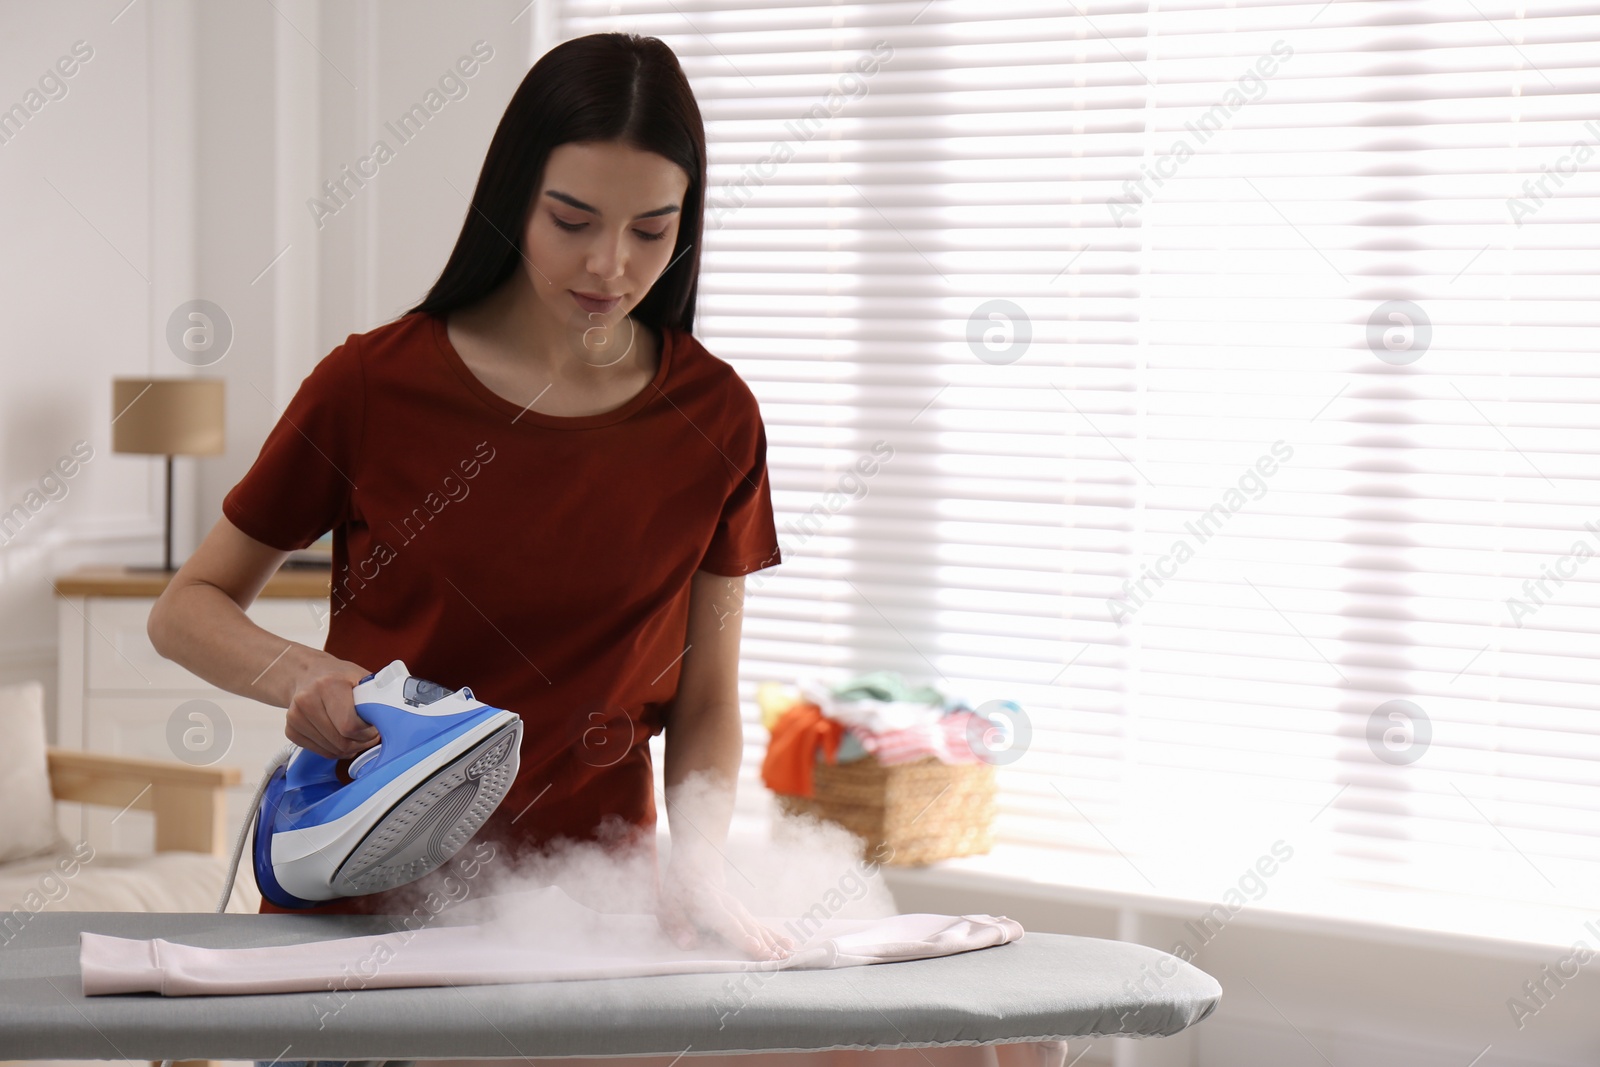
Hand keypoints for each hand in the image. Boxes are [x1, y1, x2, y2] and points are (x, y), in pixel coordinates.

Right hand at [284, 652, 376, 759]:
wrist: (305, 673)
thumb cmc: (338, 676)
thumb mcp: (360, 676)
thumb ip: (376, 694)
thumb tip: (396, 713)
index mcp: (328, 685)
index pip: (348, 725)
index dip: (367, 732)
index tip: (374, 727)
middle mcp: (307, 701)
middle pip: (340, 741)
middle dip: (361, 742)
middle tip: (369, 734)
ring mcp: (295, 717)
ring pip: (331, 750)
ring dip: (349, 748)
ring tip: (356, 735)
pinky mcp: (291, 730)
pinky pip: (320, 751)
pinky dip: (335, 749)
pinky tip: (340, 736)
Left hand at [656, 857, 795, 960]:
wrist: (697, 868)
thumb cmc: (679, 892)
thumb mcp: (668, 906)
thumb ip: (677, 925)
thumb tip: (688, 943)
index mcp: (709, 905)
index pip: (728, 922)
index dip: (741, 936)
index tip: (755, 947)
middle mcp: (729, 907)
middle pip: (748, 928)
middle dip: (763, 945)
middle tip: (775, 961)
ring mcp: (740, 910)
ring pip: (759, 928)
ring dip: (773, 943)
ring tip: (786, 957)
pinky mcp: (746, 915)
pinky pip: (764, 926)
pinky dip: (777, 936)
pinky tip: (790, 946)